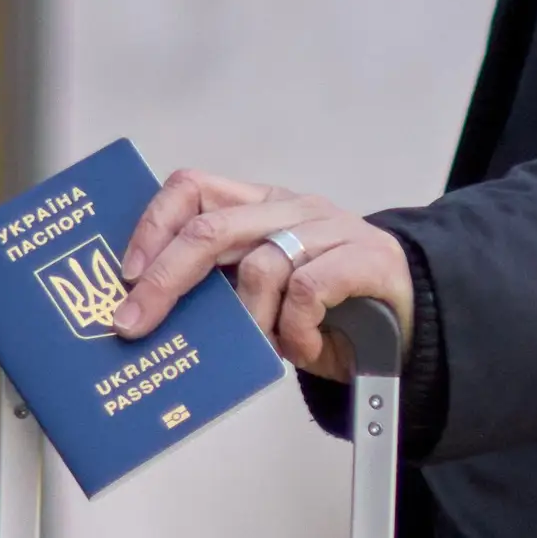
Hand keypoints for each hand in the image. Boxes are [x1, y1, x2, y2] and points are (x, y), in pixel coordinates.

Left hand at [111, 170, 414, 379]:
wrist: (410, 321)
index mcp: (260, 206)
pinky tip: (301, 349)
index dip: (153, 225)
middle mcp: (290, 208)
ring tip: (262, 346)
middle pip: (210, 228)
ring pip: (260, 264)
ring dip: (249, 319)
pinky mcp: (362, 257)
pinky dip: (295, 329)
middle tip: (137, 322)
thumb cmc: (330, 312)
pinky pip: (307, 289)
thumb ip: (222, 291)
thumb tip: (152, 318)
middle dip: (164, 279)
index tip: (126, 274)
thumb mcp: (266, 294)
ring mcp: (328, 229)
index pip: (193, 188)